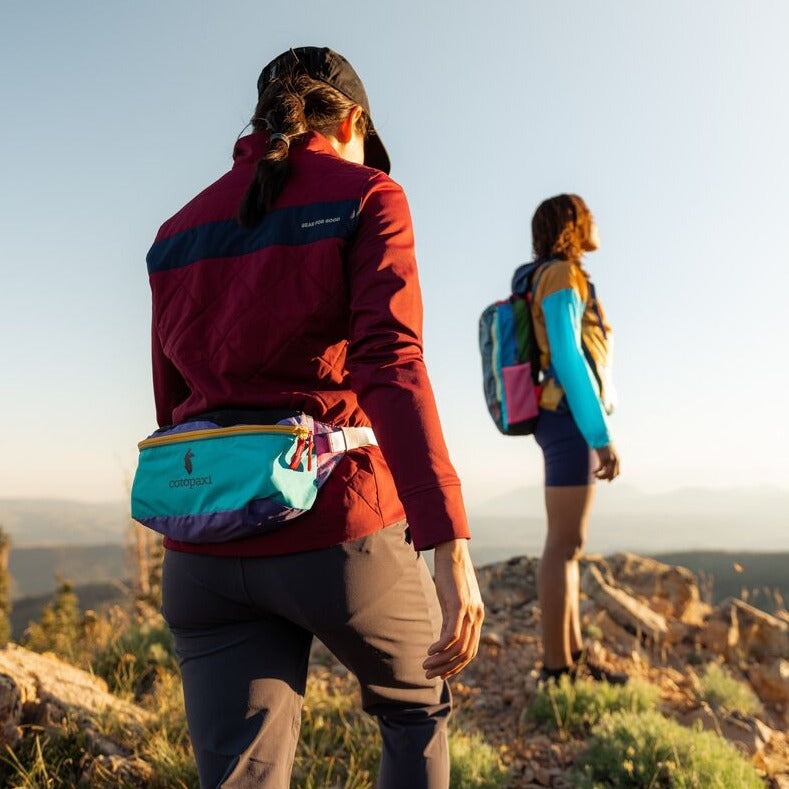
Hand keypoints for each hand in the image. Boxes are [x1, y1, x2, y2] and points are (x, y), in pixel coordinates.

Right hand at [423, 539, 484, 679]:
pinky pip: (452, 635)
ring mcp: (469, 611)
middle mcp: (476, 616)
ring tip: (425, 666)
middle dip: (448, 669)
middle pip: (466, 654)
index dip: (456, 666)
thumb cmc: (451, 574)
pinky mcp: (459, 605)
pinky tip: (429, 651)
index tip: (441, 674)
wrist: (453, 550)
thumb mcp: (453, 600)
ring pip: (459, 648)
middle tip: (430, 675)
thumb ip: (452, 618)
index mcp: (477, 616)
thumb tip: (445, 636)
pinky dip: (441, 648)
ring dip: (441, 661)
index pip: (470, 651)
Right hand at [594, 443, 619, 480]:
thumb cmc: (604, 445)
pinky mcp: (603, 459)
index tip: (607, 480)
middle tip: (598, 478)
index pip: (617, 473)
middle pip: (612, 475)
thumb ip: (609, 460)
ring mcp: (609, 460)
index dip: (612, 478)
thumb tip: (605, 467)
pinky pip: (600, 469)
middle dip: (605, 478)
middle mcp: (615, 461)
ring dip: (600, 477)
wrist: (601, 437)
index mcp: (617, 460)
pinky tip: (593, 472)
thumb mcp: (609, 454)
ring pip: (606, 474)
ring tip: (595, 476)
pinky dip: (596, 472)